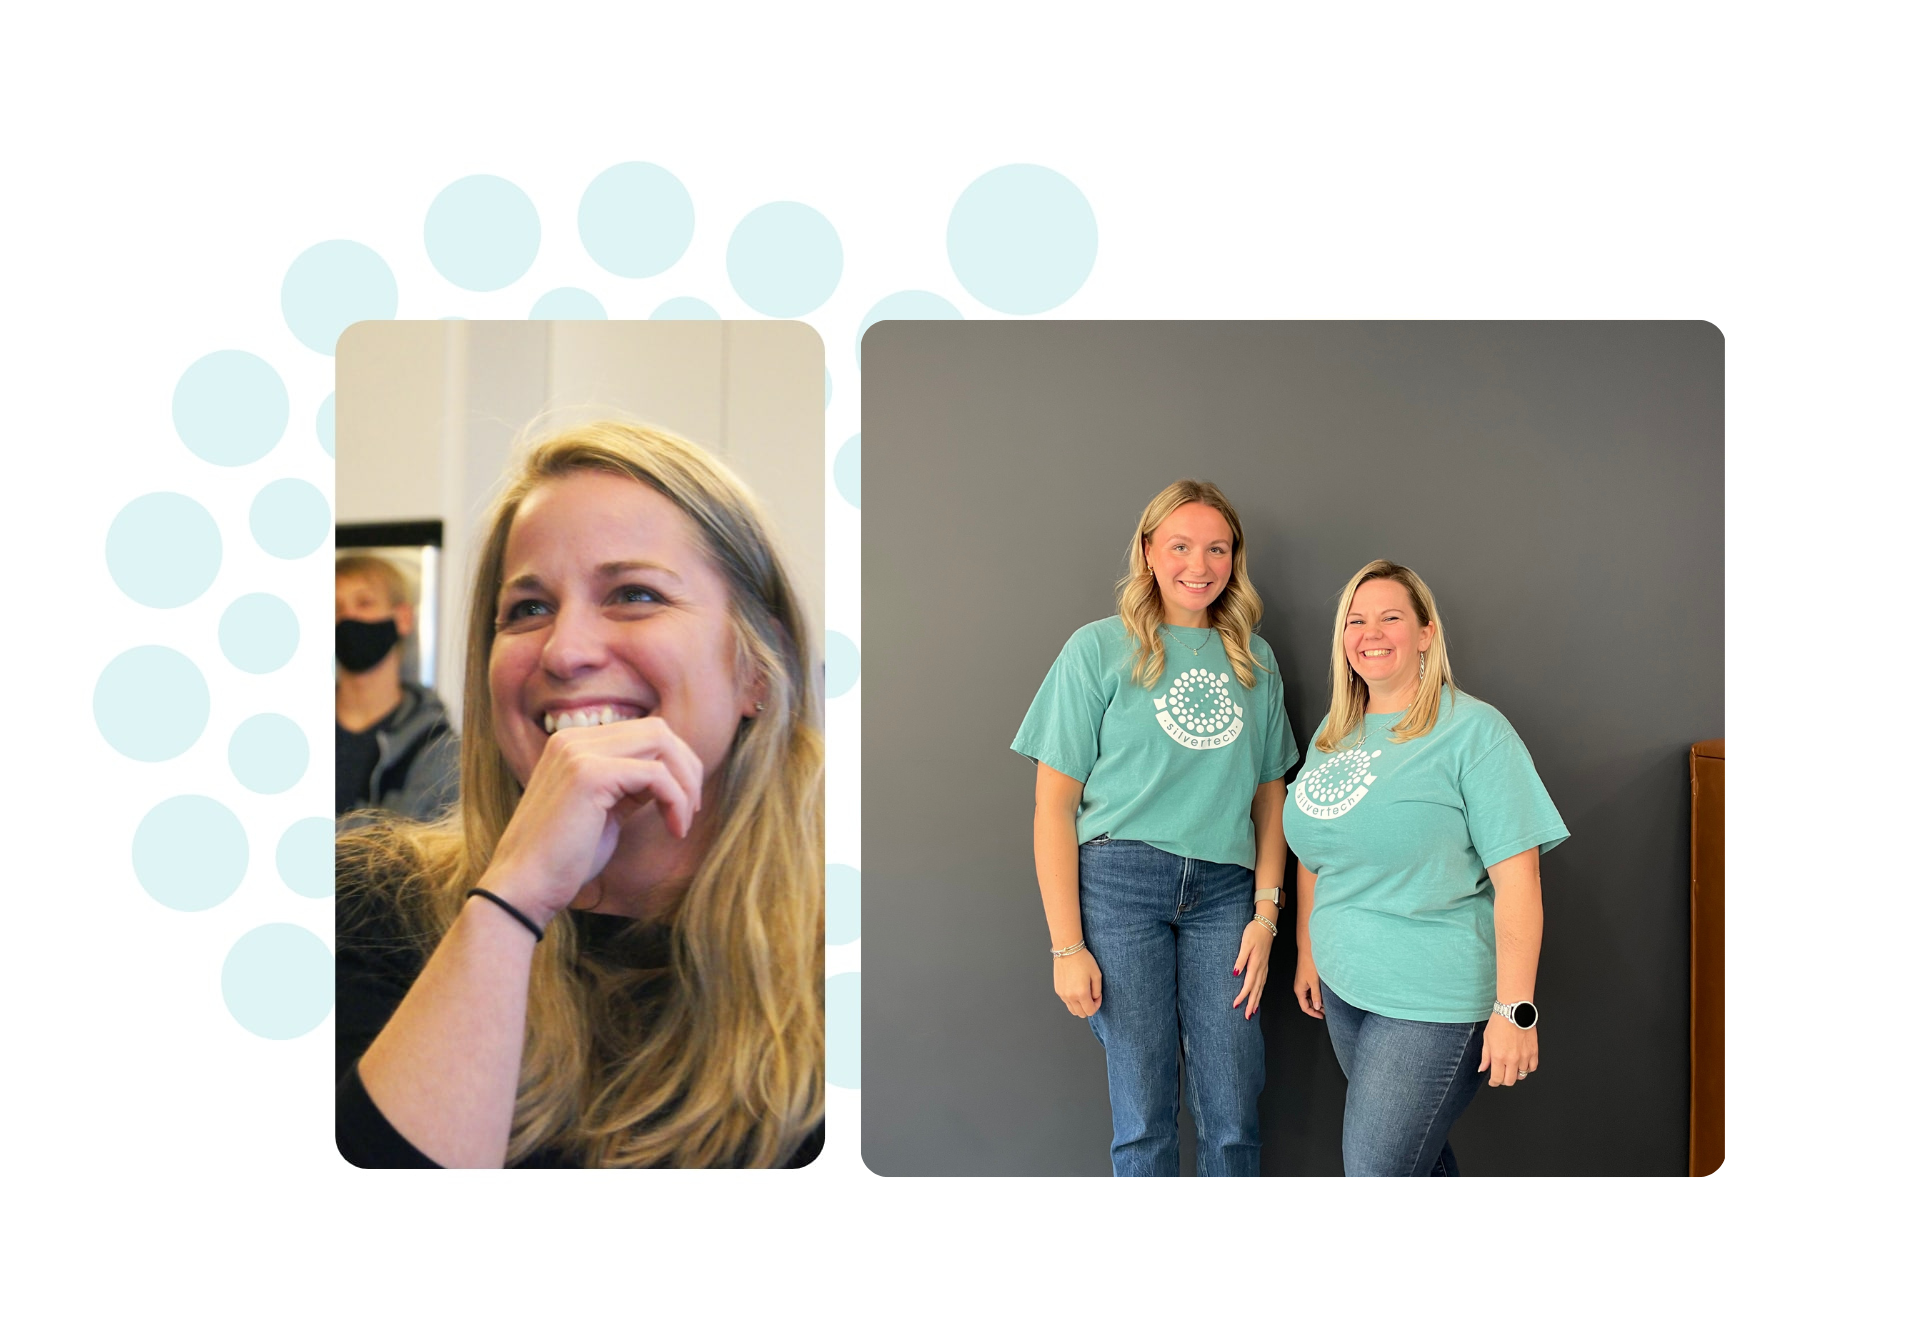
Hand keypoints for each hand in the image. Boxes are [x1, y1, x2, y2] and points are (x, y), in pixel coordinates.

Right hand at [480, 717, 704, 925]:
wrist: (523, 888)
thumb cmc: (564, 859)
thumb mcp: (605, 811)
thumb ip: (630, 785)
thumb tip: (669, 775)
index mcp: (575, 744)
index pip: (644, 731)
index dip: (674, 763)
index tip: (682, 802)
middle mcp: (574, 738)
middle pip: (658, 730)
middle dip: (686, 767)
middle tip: (691, 809)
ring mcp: (579, 752)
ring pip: (661, 745)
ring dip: (684, 784)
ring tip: (683, 820)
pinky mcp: (589, 774)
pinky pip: (656, 774)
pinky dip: (675, 801)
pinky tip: (674, 829)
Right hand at [1053, 948, 1102, 1017]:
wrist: (1068, 950)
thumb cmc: (1083, 960)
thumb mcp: (1097, 975)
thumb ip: (1097, 991)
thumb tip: (1095, 999)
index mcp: (1081, 993)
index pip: (1090, 1011)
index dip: (1097, 1006)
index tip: (1098, 997)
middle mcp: (1070, 996)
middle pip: (1081, 1014)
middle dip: (1088, 1007)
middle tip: (1092, 996)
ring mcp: (1062, 994)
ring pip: (1072, 1010)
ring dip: (1080, 1006)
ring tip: (1083, 994)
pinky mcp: (1058, 990)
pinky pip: (1066, 1002)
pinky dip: (1072, 1001)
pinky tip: (1076, 990)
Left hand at [1231, 920, 1273, 1018]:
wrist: (1267, 924)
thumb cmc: (1254, 932)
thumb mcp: (1245, 943)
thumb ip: (1240, 959)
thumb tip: (1235, 973)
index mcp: (1256, 964)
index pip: (1248, 985)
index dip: (1242, 996)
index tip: (1235, 1005)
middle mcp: (1262, 968)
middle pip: (1256, 990)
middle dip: (1251, 1004)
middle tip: (1246, 1017)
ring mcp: (1264, 967)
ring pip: (1260, 988)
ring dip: (1256, 1000)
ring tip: (1252, 1011)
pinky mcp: (1265, 965)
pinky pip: (1263, 982)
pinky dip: (1260, 992)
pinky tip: (1258, 996)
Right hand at [1293, 947, 1322, 1018]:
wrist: (1307, 951)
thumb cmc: (1309, 964)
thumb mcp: (1314, 982)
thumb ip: (1316, 996)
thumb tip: (1317, 1006)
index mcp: (1299, 990)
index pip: (1305, 1007)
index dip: (1313, 1013)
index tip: (1322, 1016)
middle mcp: (1300, 988)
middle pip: (1307, 1003)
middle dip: (1316, 1008)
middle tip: (1326, 1011)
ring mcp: (1303, 983)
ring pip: (1309, 997)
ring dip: (1317, 1001)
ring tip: (1327, 1003)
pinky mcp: (1306, 979)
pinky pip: (1311, 991)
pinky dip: (1317, 994)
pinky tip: (1324, 994)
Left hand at [1479, 1012, 1539, 1086]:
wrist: (1514, 1011)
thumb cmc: (1500, 1022)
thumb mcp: (1487, 1039)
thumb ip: (1485, 1057)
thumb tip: (1483, 1068)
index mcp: (1499, 1056)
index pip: (1497, 1079)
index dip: (1494, 1083)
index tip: (1493, 1082)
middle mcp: (1512, 1059)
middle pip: (1510, 1081)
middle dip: (1504, 1081)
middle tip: (1501, 1076)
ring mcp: (1524, 1056)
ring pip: (1522, 1075)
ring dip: (1516, 1074)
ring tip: (1511, 1067)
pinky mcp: (1534, 1052)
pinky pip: (1532, 1067)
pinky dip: (1527, 1068)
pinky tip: (1522, 1064)